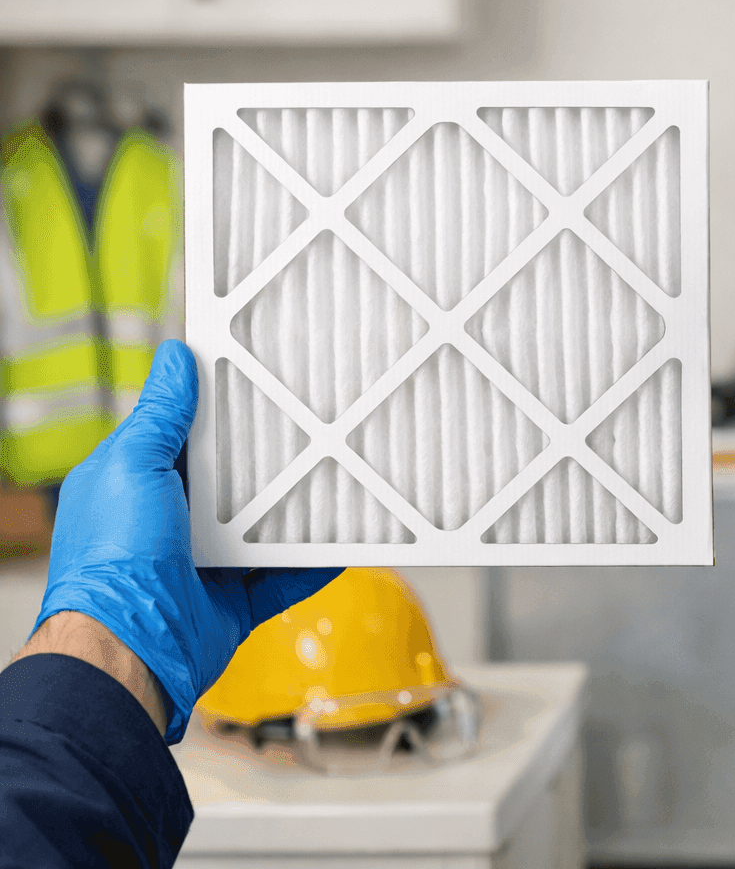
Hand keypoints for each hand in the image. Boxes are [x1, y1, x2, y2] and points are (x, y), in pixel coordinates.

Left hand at [31, 340, 340, 742]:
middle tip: (316, 426)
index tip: (262, 381)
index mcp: (142, 484)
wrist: (131, 652)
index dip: (222, 409)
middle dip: (273, 460)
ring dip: (299, 512)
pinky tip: (345, 543)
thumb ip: (158, 416)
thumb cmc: (114, 562)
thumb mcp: (131, 467)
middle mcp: (174, 522)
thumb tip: (174, 357)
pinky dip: (316, 564)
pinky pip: (286, 578)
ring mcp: (206, 564)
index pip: (189, 434)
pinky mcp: (235, 601)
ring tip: (339, 480)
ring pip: (266, 528)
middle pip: (237, 480)